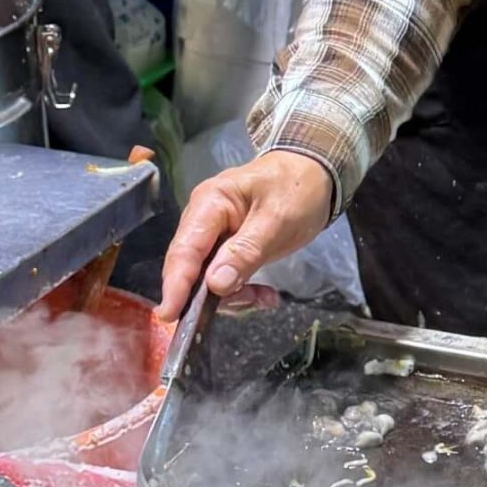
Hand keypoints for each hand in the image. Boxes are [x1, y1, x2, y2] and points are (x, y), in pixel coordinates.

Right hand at [155, 149, 335, 319]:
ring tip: (264, 297)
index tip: (169, 314)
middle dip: (210, 295)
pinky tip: (267, 296)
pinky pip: (225, 277)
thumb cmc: (298, 189)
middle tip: (246, 303)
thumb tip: (214, 284)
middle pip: (192, 267)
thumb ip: (246, 251)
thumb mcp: (277, 220)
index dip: (175, 284)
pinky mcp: (227, 249)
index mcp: (209, 203)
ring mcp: (214, 235)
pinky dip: (243, 290)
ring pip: (208, 278)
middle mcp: (203, 220)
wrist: (317, 172)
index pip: (185, 248)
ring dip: (234, 295)